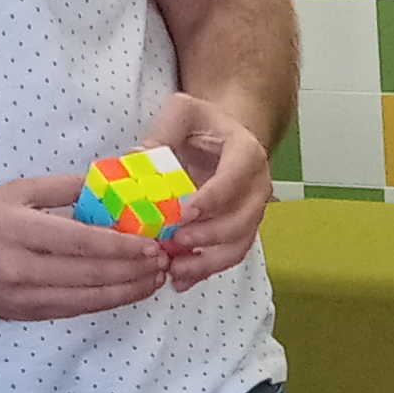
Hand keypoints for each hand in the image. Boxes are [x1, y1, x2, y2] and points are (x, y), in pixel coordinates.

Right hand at [0, 173, 172, 320]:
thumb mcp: (13, 192)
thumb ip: (63, 189)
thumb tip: (111, 184)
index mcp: (18, 230)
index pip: (83, 243)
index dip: (123, 247)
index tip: (153, 243)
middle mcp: (20, 268)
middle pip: (91, 276)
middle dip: (134, 272)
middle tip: (165, 262)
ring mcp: (21, 297)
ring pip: (86, 301)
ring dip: (125, 293)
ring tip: (154, 281)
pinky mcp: (21, 315)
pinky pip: (70, 311)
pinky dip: (101, 303)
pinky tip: (124, 293)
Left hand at [146, 93, 275, 287]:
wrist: (223, 139)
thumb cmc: (202, 124)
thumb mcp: (182, 112)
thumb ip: (162, 132)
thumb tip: (136, 161)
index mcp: (247, 151)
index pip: (236, 177)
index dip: (213, 198)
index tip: (184, 214)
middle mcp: (257, 185)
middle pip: (244, 219)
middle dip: (210, 235)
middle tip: (176, 242)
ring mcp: (252, 211)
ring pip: (239, 244)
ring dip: (208, 261)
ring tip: (175, 269)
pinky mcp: (240, 231)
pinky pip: (229, 256)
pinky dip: (205, 270)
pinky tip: (180, 280)